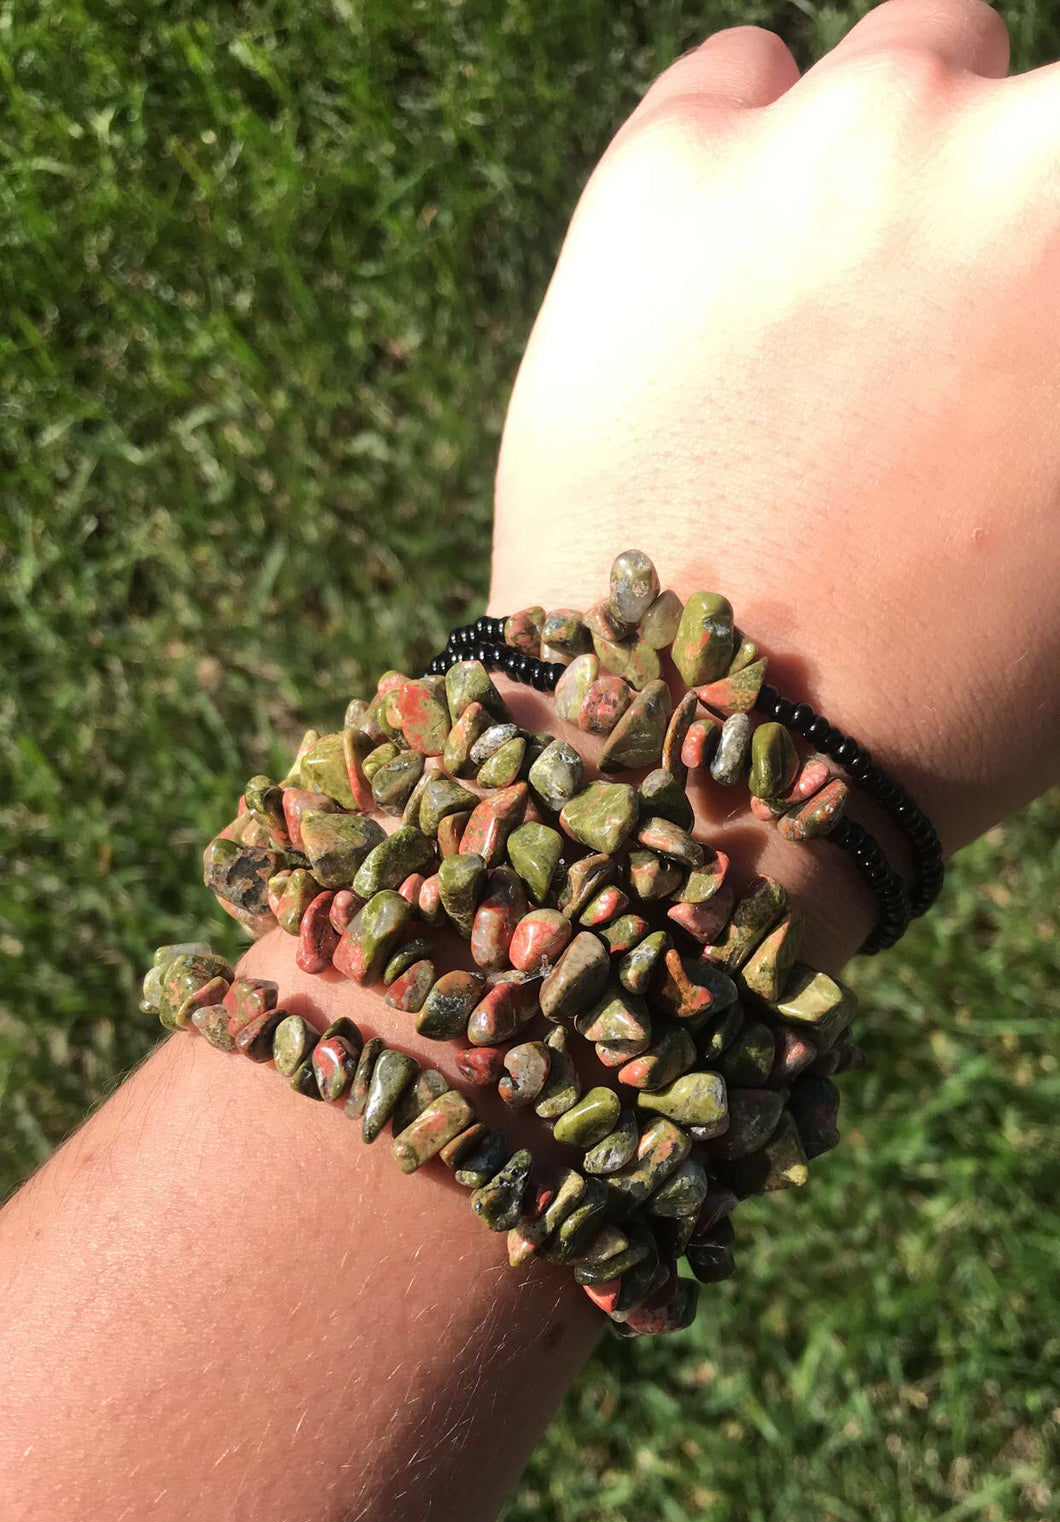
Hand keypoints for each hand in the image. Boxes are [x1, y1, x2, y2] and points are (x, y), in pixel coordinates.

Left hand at [491, 0, 1059, 921]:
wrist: (704, 762)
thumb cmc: (950, 688)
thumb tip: (1044, 337)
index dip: (1051, 275)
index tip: (1019, 335)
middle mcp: (1007, 139)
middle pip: (1041, 111)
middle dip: (1016, 209)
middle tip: (956, 355)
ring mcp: (831, 137)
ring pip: (912, 64)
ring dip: (900, 165)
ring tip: (843, 331)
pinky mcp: (667, 166)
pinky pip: (740, 80)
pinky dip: (749, 159)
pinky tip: (737, 283)